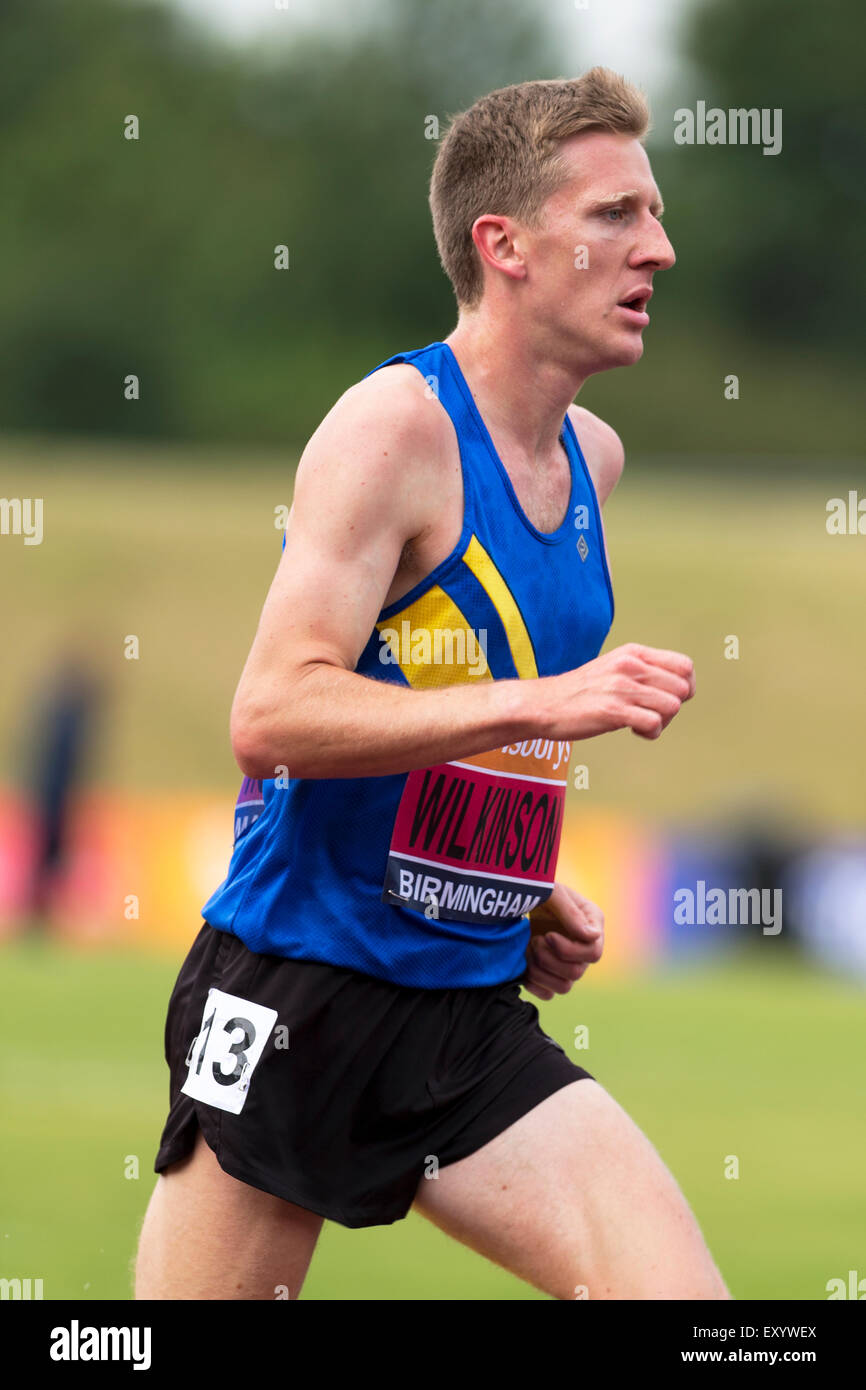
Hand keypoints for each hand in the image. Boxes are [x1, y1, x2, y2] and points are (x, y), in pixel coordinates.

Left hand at [521, 882, 604, 1000]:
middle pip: (576, 972)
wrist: (516, 899)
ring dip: (540, 971)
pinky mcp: (550, 975)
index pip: (593, 952)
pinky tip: (524, 966)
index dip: (568, 949)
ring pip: (564, 987)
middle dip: (549, 958)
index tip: (546, 934)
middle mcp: (583, 947)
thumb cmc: (537, 890)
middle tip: (535, 940)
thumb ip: (570, 912)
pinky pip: (548, 994)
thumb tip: (592, 936)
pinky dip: (534, 984)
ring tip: (529, 949)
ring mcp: (568, 963)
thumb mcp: (552, 893)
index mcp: (592, 924)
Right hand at [540, 642, 695, 741]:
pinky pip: (654, 723)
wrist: (544, 704)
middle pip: (682, 689)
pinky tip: (633, 730)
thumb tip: (679, 687)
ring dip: (662, 722)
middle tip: (651, 714)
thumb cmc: (582, 691)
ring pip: (672, 706)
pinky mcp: (613, 711)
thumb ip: (644, 670)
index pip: (685, 666)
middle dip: (673, 708)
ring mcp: (622, 688)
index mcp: (633, 653)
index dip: (684, 687)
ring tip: (640, 722)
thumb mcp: (615, 667)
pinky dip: (650, 732)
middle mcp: (630, 666)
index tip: (666, 699)